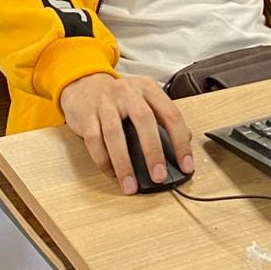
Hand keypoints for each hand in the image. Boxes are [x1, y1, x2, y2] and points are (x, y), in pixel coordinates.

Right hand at [59, 73, 193, 194]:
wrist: (85, 85)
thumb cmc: (120, 98)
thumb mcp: (145, 98)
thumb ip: (163, 116)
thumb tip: (184, 141)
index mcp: (148, 88)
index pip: (171, 114)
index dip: (181, 142)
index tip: (185, 165)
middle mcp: (128, 92)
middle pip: (144, 121)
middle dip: (153, 152)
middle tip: (158, 176)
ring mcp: (105, 103)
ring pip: (115, 133)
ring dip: (124, 163)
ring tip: (131, 185)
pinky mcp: (86, 115)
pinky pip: (94, 141)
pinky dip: (103, 160)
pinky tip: (111, 173)